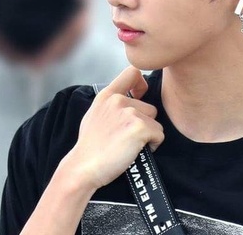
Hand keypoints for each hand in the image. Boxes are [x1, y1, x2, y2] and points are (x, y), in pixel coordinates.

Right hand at [67, 66, 164, 189]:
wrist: (83, 169)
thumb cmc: (91, 147)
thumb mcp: (95, 115)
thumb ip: (112, 104)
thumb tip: (132, 98)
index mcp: (107, 95)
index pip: (132, 72)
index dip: (142, 84)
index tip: (140, 96)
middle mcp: (119, 100)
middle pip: (150, 108)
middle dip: (144, 124)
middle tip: (126, 138)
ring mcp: (130, 113)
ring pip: (155, 123)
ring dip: (148, 135)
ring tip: (129, 145)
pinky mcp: (140, 127)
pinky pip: (159, 135)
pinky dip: (153, 145)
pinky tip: (135, 152)